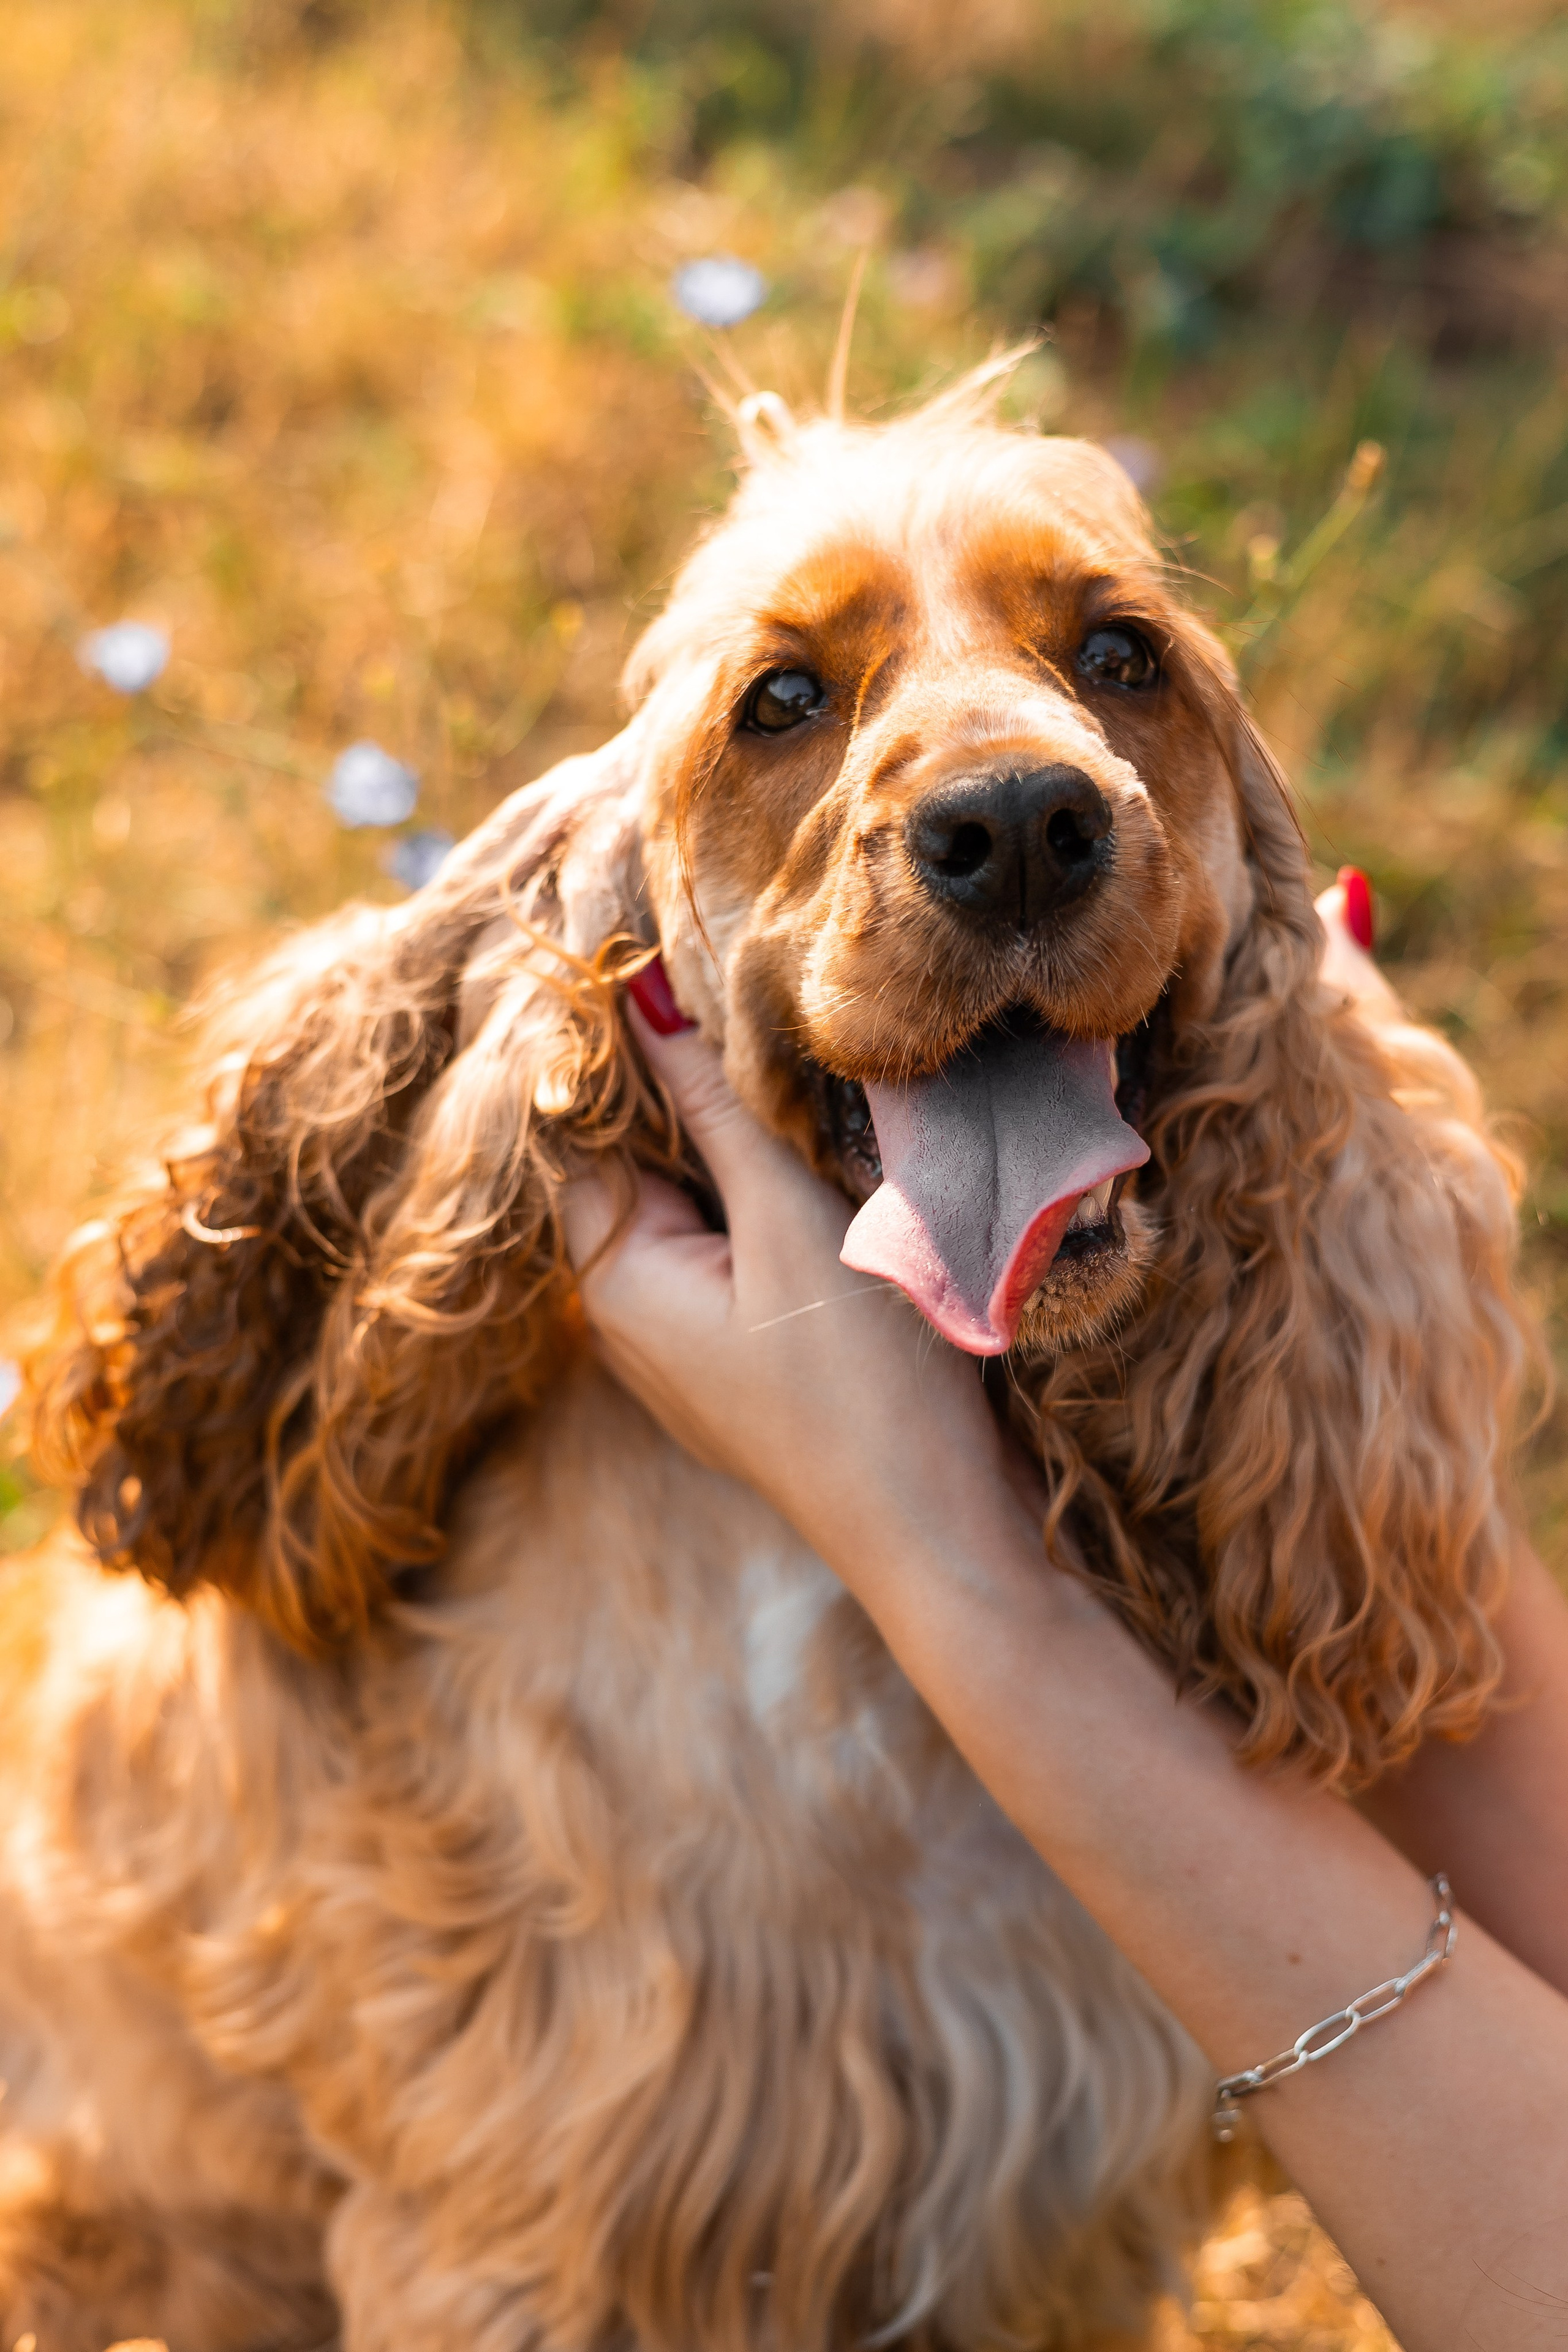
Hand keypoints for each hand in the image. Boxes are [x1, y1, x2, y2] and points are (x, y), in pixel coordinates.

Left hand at [560, 1004, 1031, 1592]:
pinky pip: (739, 1261)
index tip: (675, 977)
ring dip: (746, 1158)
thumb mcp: (787, 1221)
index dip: (626, 1058)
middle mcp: (632, 1322)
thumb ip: (712, 1107)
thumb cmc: (863, 1384)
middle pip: (644, 1170)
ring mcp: (691, 1351)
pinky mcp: (750, 1367)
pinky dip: (773, 1215)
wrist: (938, 1533)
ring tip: (811, 1106)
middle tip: (765, 1033)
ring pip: (699, 1212)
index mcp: (616, 1284)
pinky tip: (833, 1188)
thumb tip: (637, 999)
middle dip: (696, 1106)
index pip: (585, 1136)